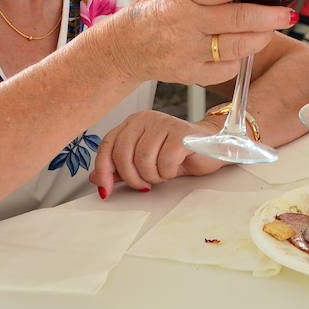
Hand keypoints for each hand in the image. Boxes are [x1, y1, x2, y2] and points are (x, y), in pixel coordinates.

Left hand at [90, 111, 226, 191]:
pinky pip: (165, 162)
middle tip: (145, 184)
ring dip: (153, 176)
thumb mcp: (144, 163)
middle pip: (123, 155)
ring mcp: (165, 123)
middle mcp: (147, 119)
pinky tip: (175, 168)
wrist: (212, 147)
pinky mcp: (183, 133)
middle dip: (132, 178)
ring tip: (162, 173)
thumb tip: (96, 178)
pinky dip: (168, 173)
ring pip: (143, 160)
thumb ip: (119, 168)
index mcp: (133, 123)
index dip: (104, 170)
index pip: (107, 145)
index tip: (106, 190)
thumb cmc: (178, 153)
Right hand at [115, 0, 295, 86]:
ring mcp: (188, 51)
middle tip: (290, 14)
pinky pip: (228, 68)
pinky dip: (239, 59)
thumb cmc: (161, 12)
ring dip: (261, 38)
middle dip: (270, 17)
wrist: (125, 47)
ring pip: (238, 47)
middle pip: (237, 20)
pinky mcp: (191, 74)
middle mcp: (186, 22)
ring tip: (270, 29)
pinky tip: (238, 49)